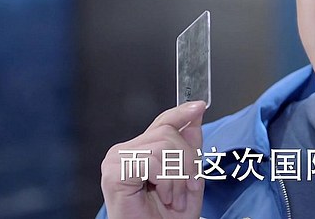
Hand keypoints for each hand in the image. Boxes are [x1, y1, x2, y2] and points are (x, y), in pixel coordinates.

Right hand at [101, 101, 206, 218]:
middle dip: (188, 161)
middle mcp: (123, 152)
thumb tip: (195, 113)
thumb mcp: (188, 178)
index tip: (199, 106)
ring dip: (178, 176)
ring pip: (163, 145)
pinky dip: (166, 180)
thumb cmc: (166, 218)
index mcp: (139, 151)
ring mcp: (116, 160)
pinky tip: (163, 196)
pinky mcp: (114, 172)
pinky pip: (152, 160)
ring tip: (173, 197)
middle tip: (187, 188)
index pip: (162, 122)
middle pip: (168, 132)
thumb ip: (190, 147)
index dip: (181, 113)